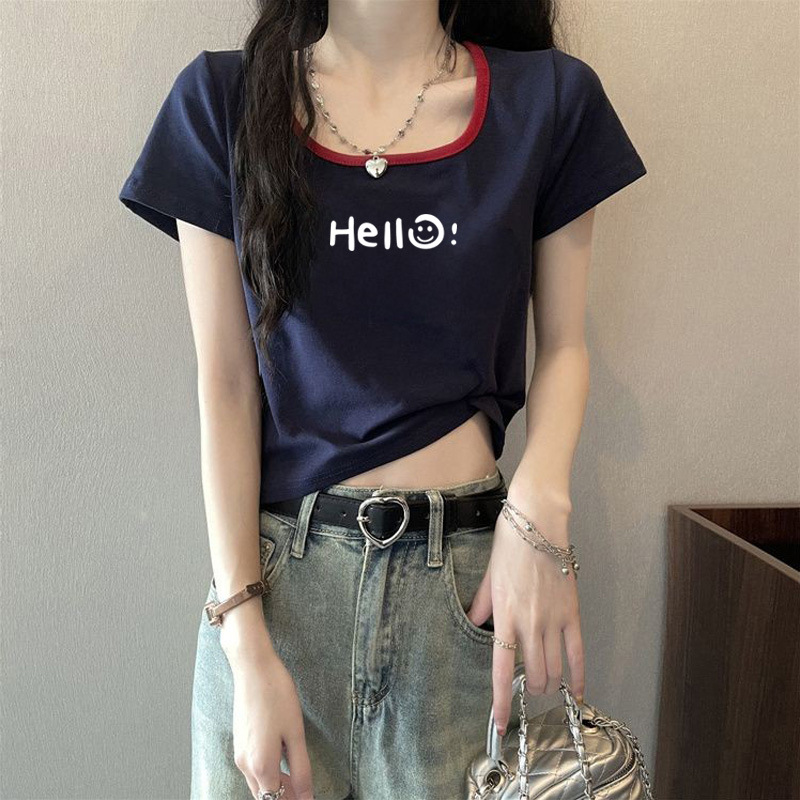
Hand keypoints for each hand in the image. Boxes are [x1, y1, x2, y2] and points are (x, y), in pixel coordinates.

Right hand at [226, 641, 314, 799]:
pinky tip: (281, 762)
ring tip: (297, 780)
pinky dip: (267, 773)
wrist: (253, 668)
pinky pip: (252, 768)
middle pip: (264, 795)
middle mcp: (245, 763)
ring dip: (275, 786)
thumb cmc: (276, 695)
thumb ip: (301, 769)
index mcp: (261, 764)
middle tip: (304, 792)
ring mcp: (240, 752)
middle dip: (283, 797)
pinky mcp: (239, 741)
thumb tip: (306, 796)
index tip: (307, 797)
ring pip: (257, 783)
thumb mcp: (295, 733)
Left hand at [466, 487, 584, 734]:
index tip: (499, 724)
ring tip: (544, 684)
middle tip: (527, 687)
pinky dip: (577, 677)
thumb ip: (483, 604)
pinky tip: (575, 692)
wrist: (539, 522)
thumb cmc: (510, 544)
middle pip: (533, 674)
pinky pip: (577, 653)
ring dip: (549, 684)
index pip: (501, 670)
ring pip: (554, 669)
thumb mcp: (489, 575)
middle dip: (529, 689)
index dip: (500, 701)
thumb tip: (475, 622)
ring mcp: (553, 620)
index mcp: (505, 615)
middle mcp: (529, 624)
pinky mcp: (572, 613)